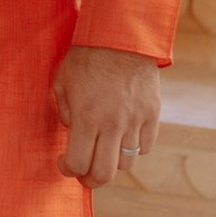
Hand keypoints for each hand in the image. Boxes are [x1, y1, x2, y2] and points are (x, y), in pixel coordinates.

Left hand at [52, 45, 159, 188]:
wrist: (121, 36)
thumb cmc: (86, 58)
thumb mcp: (62, 83)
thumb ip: (65, 113)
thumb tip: (74, 133)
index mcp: (87, 117)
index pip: (78, 163)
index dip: (68, 169)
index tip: (64, 163)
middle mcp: (113, 124)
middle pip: (104, 173)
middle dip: (90, 180)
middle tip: (84, 174)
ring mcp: (136, 121)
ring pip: (127, 164)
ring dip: (112, 163)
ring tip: (104, 152)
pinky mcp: (152, 114)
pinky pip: (144, 146)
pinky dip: (133, 148)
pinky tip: (122, 137)